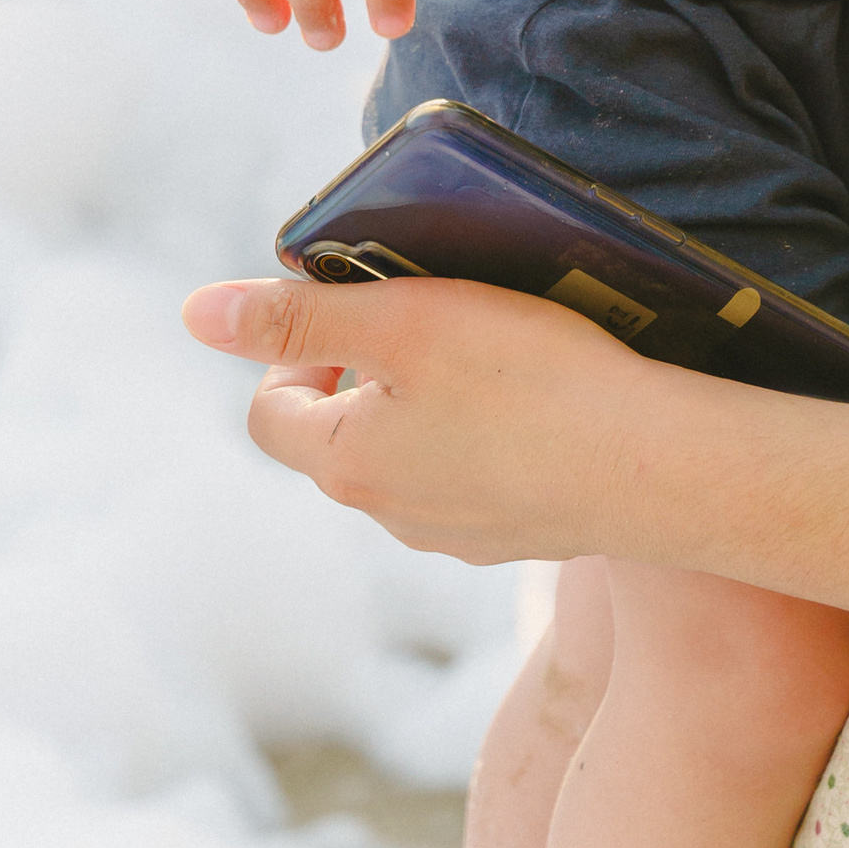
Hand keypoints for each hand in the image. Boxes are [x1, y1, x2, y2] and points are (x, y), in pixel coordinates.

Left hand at [180, 268, 710, 566]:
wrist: (655, 465)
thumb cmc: (532, 380)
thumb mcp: (407, 319)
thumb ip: (298, 316)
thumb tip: (193, 313)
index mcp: (346, 467)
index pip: (269, 415)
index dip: (296, 352)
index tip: (355, 309)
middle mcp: (389, 516)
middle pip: (340, 438)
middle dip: (369, 373)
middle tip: (432, 315)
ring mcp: (456, 537)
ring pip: (410, 461)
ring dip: (428, 406)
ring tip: (495, 351)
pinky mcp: (519, 538)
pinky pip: (475, 482)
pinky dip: (489, 439)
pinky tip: (545, 401)